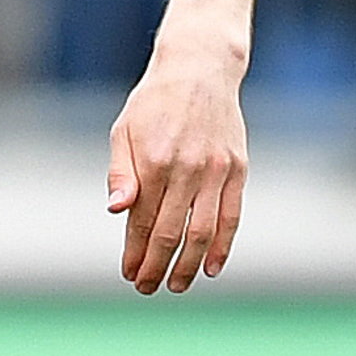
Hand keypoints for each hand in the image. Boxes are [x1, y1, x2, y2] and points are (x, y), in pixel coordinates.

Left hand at [108, 40, 247, 292]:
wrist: (200, 68)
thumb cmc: (154, 103)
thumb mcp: (124, 131)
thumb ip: (120, 173)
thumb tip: (117, 212)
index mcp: (154, 161)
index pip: (142, 221)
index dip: (135, 252)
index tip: (129, 273)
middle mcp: (186, 169)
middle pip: (170, 233)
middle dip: (156, 266)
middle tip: (147, 287)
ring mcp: (215, 171)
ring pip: (203, 232)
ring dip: (188, 265)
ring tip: (177, 285)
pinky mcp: (237, 169)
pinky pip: (232, 216)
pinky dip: (223, 246)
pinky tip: (211, 268)